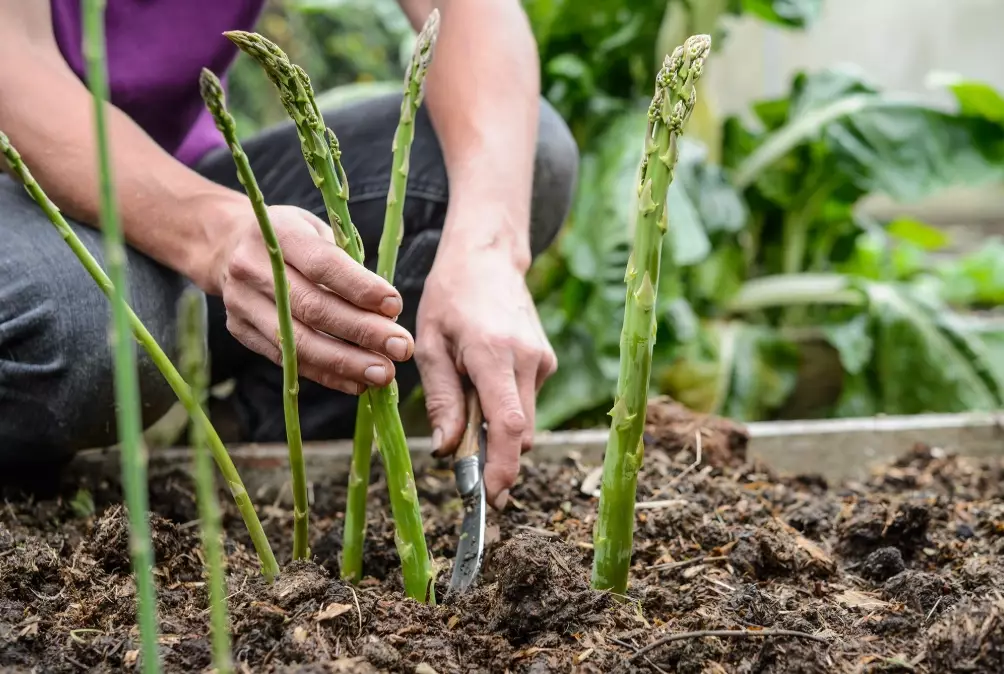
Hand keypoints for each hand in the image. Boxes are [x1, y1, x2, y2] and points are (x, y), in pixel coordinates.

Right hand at [213, 204, 413, 393]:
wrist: (226, 245)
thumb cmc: (290, 237)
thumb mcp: (318, 230)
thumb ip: (347, 264)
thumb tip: (387, 312)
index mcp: (279, 233)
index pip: (323, 265)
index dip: (360, 288)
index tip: (395, 307)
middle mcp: (253, 268)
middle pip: (312, 308)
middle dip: (363, 332)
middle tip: (401, 348)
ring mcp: (242, 303)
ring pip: (298, 342)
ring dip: (347, 362)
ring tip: (384, 373)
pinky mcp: (241, 330)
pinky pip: (288, 360)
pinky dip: (326, 374)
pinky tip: (357, 383)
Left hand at [416, 247, 556, 509]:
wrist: (488, 257)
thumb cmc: (450, 296)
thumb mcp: (430, 345)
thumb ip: (441, 400)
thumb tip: (447, 450)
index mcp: (494, 353)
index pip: (508, 424)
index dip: (501, 466)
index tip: (489, 496)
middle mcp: (528, 359)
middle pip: (520, 432)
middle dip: (495, 457)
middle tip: (462, 465)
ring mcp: (542, 360)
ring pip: (524, 420)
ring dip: (496, 429)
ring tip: (465, 398)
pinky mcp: (546, 361)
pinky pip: (526, 401)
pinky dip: (503, 407)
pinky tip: (481, 379)